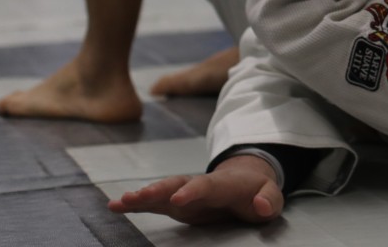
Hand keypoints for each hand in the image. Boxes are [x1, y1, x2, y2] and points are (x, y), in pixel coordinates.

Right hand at [107, 155, 283, 224]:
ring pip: (162, 191)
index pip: (207, 186)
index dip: (193, 191)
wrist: (246, 179)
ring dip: (142, 196)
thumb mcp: (271, 196)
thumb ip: (269, 201)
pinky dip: (136, 204)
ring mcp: (185, 192)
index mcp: (224, 184)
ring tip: (121, 202)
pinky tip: (115, 207)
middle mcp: (200, 185)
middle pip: (178, 184)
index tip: (178, 199)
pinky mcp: (175, 201)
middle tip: (138, 197)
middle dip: (159, 190)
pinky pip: (154, 202)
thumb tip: (260, 205)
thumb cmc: (257, 191)